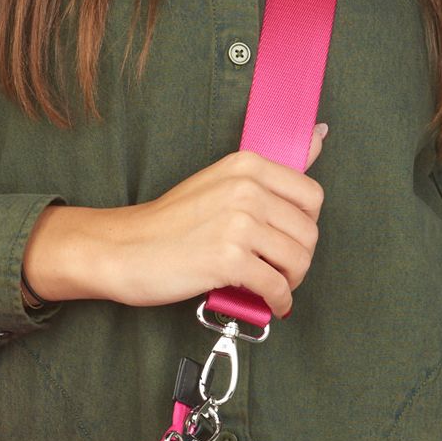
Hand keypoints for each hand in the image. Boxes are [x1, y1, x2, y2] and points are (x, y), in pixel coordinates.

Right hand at [23, 123, 328, 316]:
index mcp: (247, 165)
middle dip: (299, 259)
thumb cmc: (170, 222)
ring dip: (290, 282)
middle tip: (279, 270)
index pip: (312, 196)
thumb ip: (271, 168)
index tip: (288, 238)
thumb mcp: (221, 182)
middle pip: (308, 232)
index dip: (305, 224)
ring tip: (273, 286)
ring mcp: (238, 224)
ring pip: (297, 261)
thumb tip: (319, 136)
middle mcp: (246, 189)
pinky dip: (277, 301)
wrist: (123, 249)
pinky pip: (275, 287)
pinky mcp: (228, 260)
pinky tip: (268, 304)